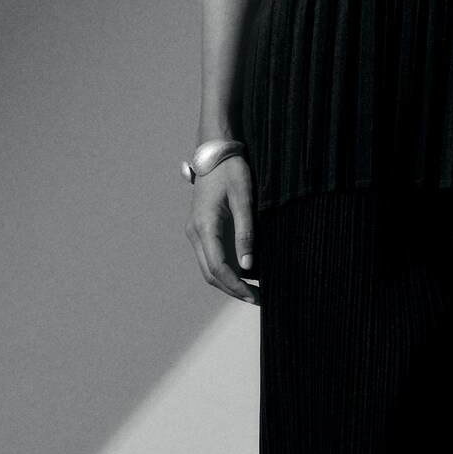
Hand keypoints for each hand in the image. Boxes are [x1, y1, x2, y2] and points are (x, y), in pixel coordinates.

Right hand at [186, 155, 259, 303]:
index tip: (255, 297)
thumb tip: (249, 266)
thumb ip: (246, 232)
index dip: (236, 286)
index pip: (218, 268)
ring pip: (209, 267)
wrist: (215, 153)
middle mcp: (195, 233)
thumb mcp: (244, 199)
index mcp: (204, 227)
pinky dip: (226, 269)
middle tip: (257, 300)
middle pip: (210, 274)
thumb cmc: (231, 172)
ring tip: (253, 291)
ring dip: (229, 282)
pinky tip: (245, 273)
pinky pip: (211, 256)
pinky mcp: (201, 229)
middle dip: (232, 290)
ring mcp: (195, 232)